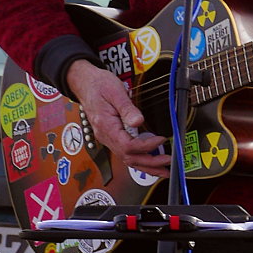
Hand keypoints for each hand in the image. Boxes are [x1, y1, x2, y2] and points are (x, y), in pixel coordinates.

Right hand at [66, 60, 171, 175]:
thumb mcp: (115, 92)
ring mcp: (108, 138)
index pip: (128, 145)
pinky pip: (126, 152)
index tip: (161, 139)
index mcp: (106, 126)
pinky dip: (139, 159)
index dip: (146, 146)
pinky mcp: (112, 136)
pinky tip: (150, 160)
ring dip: (146, 166)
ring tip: (163, 169)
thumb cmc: (99, 85)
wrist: (85, 83)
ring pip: (127, 159)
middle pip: (128, 158)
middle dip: (150, 163)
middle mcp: (106, 136)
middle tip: (167, 163)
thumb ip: (127, 108)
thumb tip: (138, 121)